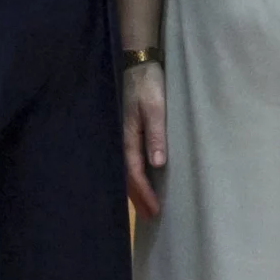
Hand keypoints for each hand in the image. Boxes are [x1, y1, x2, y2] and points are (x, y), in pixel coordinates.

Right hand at [122, 60, 167, 218]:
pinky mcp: (127, 130)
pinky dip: (134, 175)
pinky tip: (141, 179)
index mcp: (127, 137)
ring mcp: (123, 136)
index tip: (155, 210)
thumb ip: (156, 134)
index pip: (135, 173)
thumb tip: (157, 164)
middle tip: (151, 216)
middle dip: (138, 197)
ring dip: (136, 189)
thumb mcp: (155, 107)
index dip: (145, 193)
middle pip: (128, 177)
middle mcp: (122, 140)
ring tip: (146, 205)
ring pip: (126, 170)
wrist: (138, 64)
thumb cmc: (148, 84)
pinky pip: (128, 160)